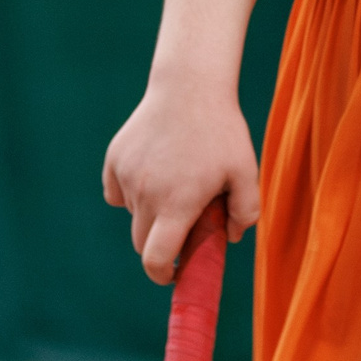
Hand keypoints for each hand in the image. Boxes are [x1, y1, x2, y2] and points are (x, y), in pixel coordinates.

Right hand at [101, 76, 260, 283]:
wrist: (190, 85)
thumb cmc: (222, 130)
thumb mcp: (246, 170)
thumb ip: (246, 211)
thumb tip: (231, 238)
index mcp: (177, 204)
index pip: (155, 259)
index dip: (162, 274)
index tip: (174, 272)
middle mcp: (146, 194)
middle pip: (141, 242)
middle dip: (159, 245)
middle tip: (183, 226)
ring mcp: (127, 176)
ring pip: (133, 214)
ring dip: (150, 214)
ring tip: (176, 184)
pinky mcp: (114, 159)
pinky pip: (118, 192)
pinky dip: (131, 193)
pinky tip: (154, 172)